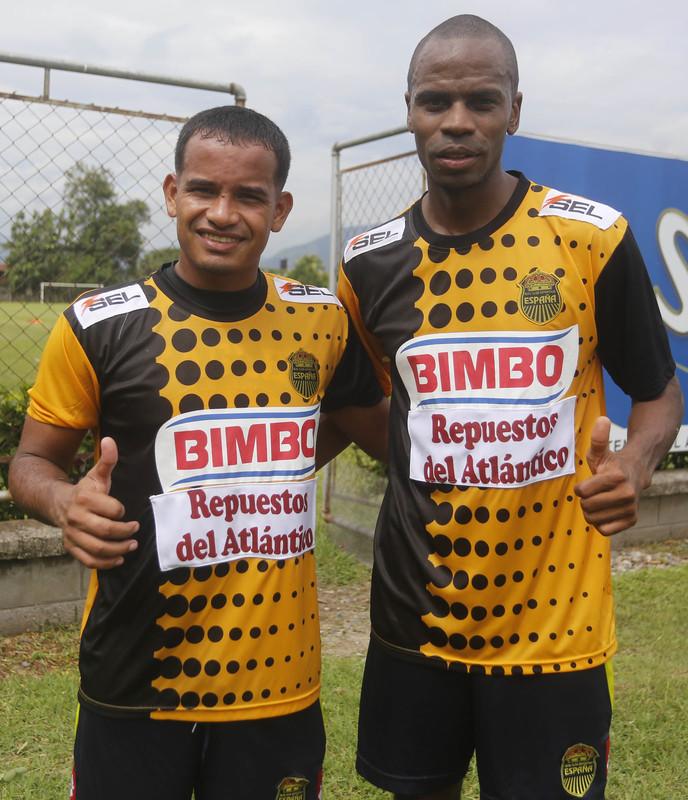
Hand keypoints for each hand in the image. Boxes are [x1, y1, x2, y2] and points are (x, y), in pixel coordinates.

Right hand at [61, 437, 139, 568]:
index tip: (127, 512)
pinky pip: (87, 560)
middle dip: (125, 532)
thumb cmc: (85, 490)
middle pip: (106, 531)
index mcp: (84, 498)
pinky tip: (118, 560)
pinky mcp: (71, 547)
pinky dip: (104, 563)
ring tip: (132, 546)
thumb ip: (107, 460)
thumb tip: (111, 440)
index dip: (122, 511)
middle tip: (136, 530)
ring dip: (118, 550)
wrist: (57, 503)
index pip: (112, 509)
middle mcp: (76, 518)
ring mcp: (72, 534)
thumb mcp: (96, 475)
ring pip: (98, 548)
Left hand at [573, 416, 645, 535]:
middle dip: (586, 500)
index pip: (582, 492)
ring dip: (592, 512)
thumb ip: (598, 438)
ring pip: (593, 519)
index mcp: (616, 476)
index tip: (588, 483)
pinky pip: (604, 530)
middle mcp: (626, 493)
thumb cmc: (612, 464)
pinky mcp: (632, 520)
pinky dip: (600, 523)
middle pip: (586, 507)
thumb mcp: (601, 451)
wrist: (636, 475)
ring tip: (600, 501)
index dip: (581, 488)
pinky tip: (606, 512)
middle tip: (595, 493)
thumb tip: (602, 419)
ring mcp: (630, 508)